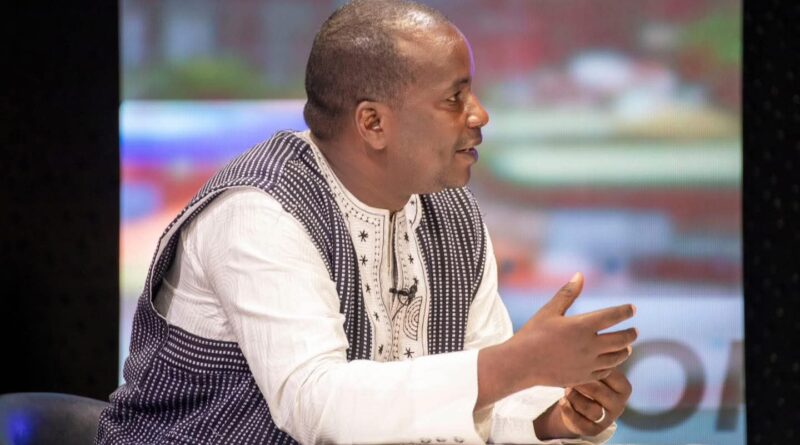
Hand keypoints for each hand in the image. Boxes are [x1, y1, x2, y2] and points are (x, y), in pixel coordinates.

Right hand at [504, 272, 636, 389]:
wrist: (522, 363)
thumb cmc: (533, 333)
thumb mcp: (550, 310)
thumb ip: (568, 293)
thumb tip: (580, 275)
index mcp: (582, 325)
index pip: (613, 316)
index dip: (625, 311)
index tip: (632, 309)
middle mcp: (590, 345)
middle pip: (622, 339)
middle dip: (631, 334)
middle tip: (634, 331)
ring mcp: (588, 363)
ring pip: (617, 357)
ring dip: (624, 350)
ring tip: (626, 347)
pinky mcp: (584, 377)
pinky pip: (606, 371)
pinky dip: (612, 365)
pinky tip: (610, 361)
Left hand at [558, 368, 632, 436]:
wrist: (580, 408)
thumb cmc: (589, 383)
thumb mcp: (597, 372)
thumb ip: (596, 362)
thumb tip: (587, 345)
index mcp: (623, 388)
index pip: (609, 374)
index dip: (590, 368)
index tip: (577, 362)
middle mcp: (619, 405)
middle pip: (598, 391)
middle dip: (580, 382)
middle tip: (568, 375)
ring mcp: (607, 419)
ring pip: (591, 409)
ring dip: (574, 397)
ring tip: (567, 390)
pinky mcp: (593, 430)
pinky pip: (579, 422)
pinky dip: (568, 410)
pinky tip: (563, 401)